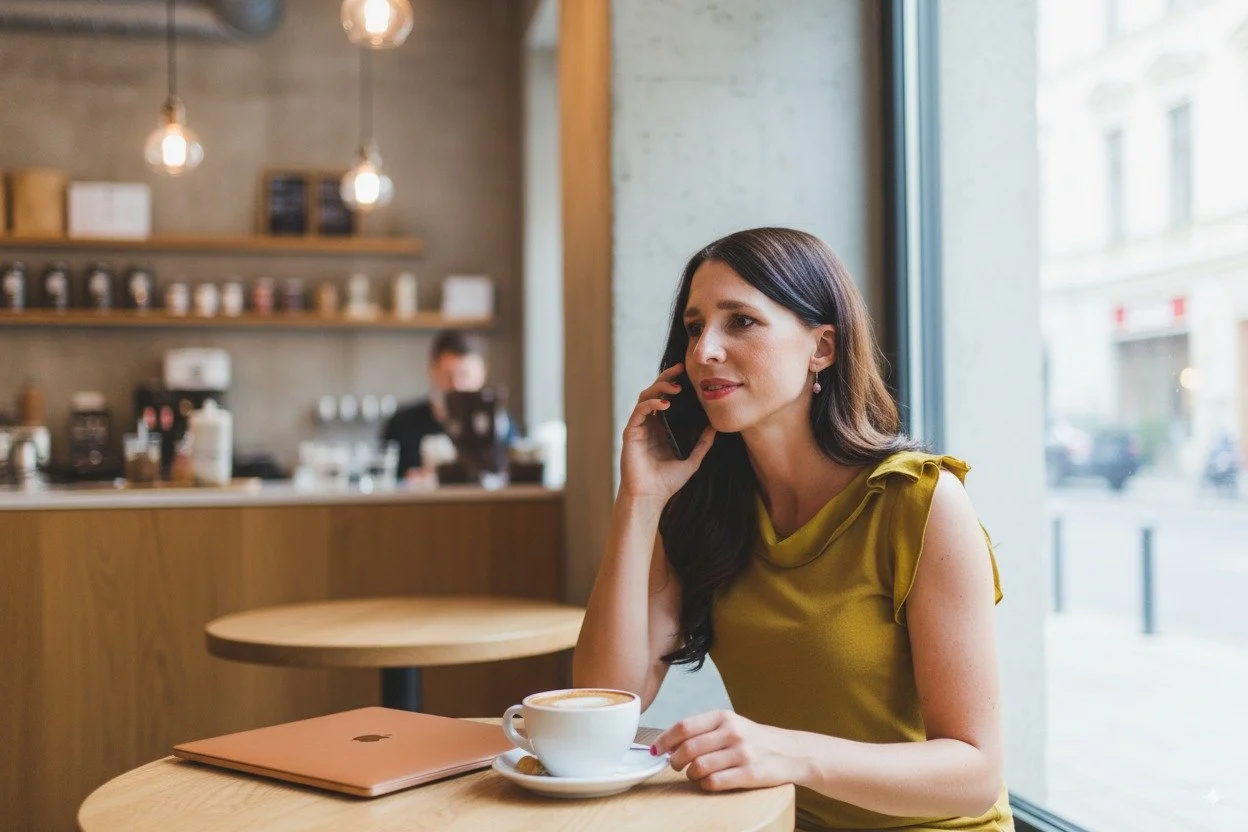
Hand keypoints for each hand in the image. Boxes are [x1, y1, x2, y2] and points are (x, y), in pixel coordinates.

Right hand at [619, 363, 714, 502]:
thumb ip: (702, 444)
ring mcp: (639, 428)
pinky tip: (665, 404)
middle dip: (667, 378)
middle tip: (681, 369)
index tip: (690, 375)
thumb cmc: (666, 483)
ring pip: (646, 397)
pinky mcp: (631, 433)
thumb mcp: (692, 460)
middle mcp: (649, 425)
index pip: (667, 399)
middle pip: (655, 393)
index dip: (676, 385)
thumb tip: (715, 427)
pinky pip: (639, 411)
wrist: (650, 498)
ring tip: (676, 387)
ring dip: (660, 388)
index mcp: (661, 428)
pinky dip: (651, 404)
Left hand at [653, 710, 806, 791]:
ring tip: (695, 774)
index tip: (655, 750)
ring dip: (691, 774)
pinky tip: (709, 782)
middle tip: (676, 765)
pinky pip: (714, 782)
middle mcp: (732, 732)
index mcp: (723, 716)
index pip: (684, 726)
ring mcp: (742, 752)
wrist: (790, 752)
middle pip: (688, 749)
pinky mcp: (750, 773)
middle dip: (675, 761)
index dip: (664, 740)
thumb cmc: (751, 739)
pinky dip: (705, 785)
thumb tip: (667, 743)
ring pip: (698, 767)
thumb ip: (701, 730)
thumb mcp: (729, 724)